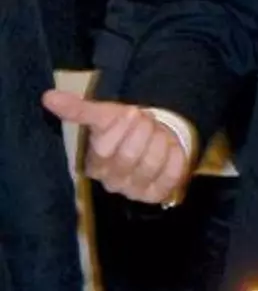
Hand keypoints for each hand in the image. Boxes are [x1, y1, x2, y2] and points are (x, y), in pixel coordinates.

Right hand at [42, 90, 189, 203]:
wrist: (154, 138)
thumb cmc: (126, 128)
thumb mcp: (104, 114)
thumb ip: (78, 109)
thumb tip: (48, 97)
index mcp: (94, 164)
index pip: (104, 148)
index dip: (124, 125)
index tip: (132, 113)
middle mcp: (112, 182)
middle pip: (129, 155)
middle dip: (144, 130)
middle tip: (148, 121)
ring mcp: (134, 190)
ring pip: (152, 164)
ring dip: (161, 141)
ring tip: (159, 133)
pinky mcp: (157, 193)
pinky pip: (171, 175)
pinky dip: (176, 156)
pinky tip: (170, 148)